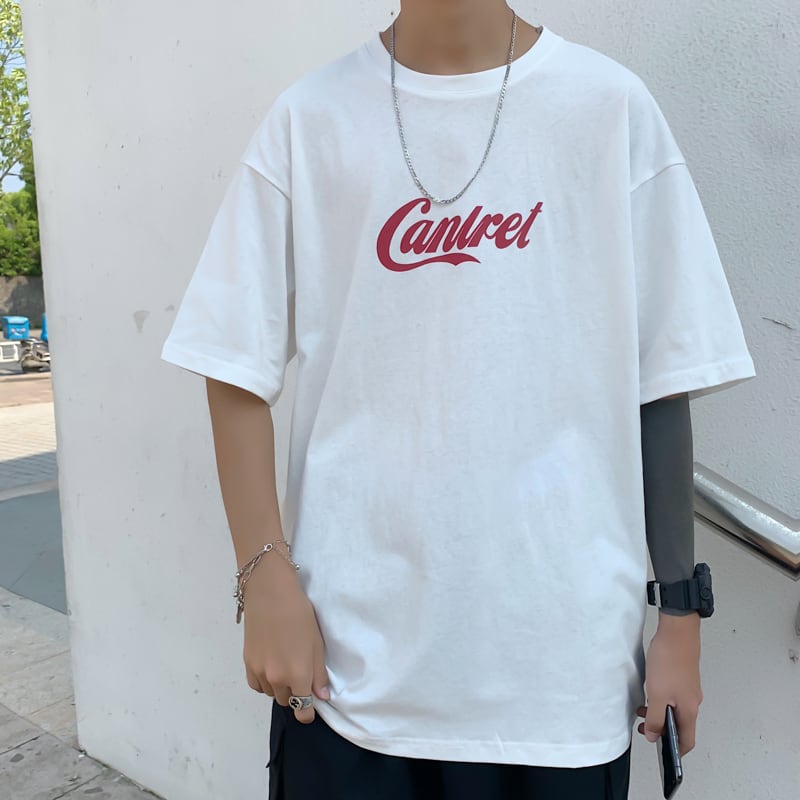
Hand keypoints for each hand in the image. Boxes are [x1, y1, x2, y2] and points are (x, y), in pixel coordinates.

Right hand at [241, 560, 329, 723]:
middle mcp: (276, 679)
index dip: (307, 713)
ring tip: (285, 667)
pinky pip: (256, 685)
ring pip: (270, 693)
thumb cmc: (300, 615)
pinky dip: (264, 682)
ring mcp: (259, 672)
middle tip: (301, 676)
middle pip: (286, 701)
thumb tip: (321, 696)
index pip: (301, 709)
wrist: (271, 594)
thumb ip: (318, 673)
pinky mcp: (247, 663)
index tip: (311, 708)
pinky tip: (270, 668)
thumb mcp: (317, 643)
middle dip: (295, 695)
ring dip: (279, 687)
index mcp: (297, 675)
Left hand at [637, 612, 702, 755]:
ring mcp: (689, 688)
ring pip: (676, 709)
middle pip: (681, 725)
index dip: (675, 751)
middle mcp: (693, 701)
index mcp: (690, 709)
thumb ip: (655, 718)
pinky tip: (650, 691)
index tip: (662, 751)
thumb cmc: (670, 659)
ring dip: (660, 713)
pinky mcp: (683, 677)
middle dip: (662, 729)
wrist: (677, 631)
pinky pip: (673, 696)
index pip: (687, 740)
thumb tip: (653, 735)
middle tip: (644, 727)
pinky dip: (662, 700)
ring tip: (643, 709)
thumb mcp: (657, 694)